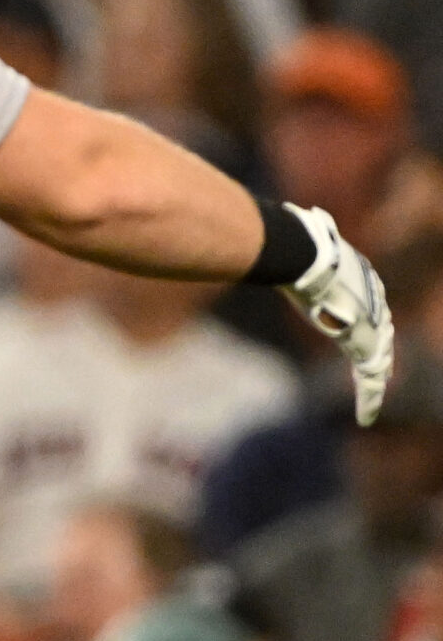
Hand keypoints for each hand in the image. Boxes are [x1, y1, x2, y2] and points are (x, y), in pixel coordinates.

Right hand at [282, 204, 392, 425]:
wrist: (308, 256)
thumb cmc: (295, 246)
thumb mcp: (293, 241)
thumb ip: (284, 240)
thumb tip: (258, 223)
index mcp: (360, 275)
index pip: (368, 301)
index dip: (366, 319)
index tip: (360, 329)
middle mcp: (375, 299)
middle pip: (382, 332)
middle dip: (380, 353)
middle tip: (379, 372)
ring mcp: (373, 322)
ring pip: (378, 360)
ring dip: (373, 382)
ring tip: (371, 402)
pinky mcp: (365, 345)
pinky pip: (370, 378)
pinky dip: (368, 400)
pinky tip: (365, 417)